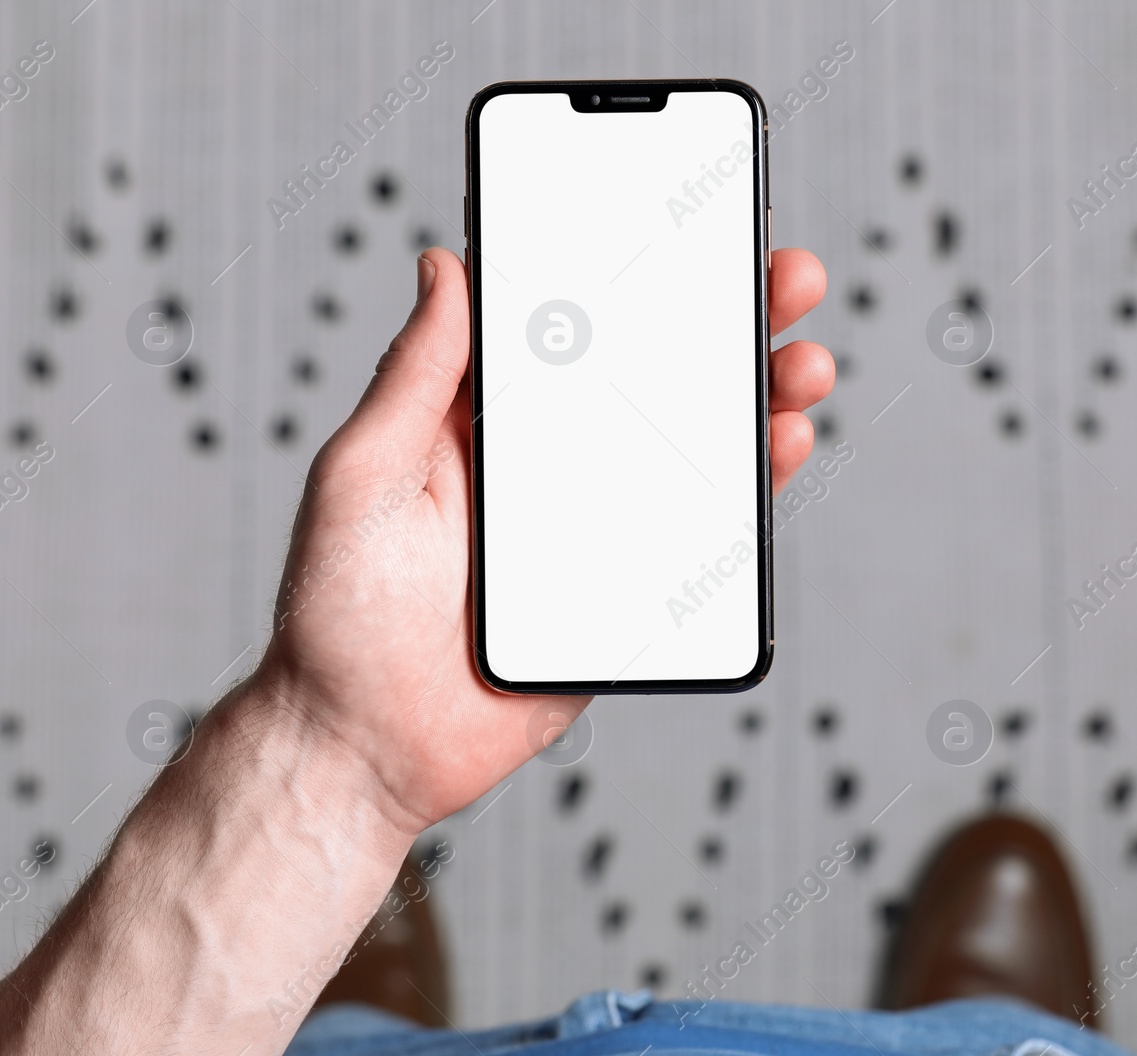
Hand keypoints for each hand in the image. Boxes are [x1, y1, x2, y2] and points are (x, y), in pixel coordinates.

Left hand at [257, 247, 833, 835]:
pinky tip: (780, 448)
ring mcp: (598, 526)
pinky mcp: (630, 591)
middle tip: (784, 278)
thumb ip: (415, 376)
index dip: (636, 275)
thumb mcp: (362, 474)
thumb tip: (446, 265)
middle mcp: (551, 465)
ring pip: (694, 449)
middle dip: (727, 323)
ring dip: (757, 398)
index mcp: (486, 424)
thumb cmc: (336, 614)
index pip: (573, 327)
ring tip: (801, 364)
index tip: (690, 226)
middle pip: (655, 377)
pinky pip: (703, 534)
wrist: (366, 748)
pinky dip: (752, 491)